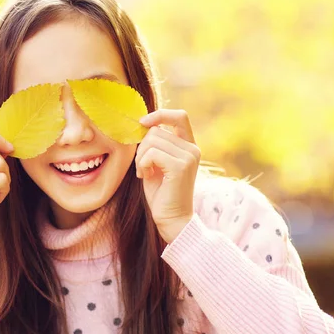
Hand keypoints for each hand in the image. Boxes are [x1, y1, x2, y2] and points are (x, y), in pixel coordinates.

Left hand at [135, 109, 199, 243]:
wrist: (171, 218)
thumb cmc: (161, 193)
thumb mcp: (157, 163)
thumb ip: (154, 144)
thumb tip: (142, 124)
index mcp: (189, 146)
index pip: (179, 116)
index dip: (160, 114)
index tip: (142, 123)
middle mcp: (193, 149)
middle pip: (156, 130)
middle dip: (141, 147)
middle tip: (142, 167)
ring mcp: (189, 156)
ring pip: (152, 140)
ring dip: (140, 158)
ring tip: (145, 173)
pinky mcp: (181, 166)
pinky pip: (151, 154)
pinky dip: (142, 164)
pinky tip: (146, 177)